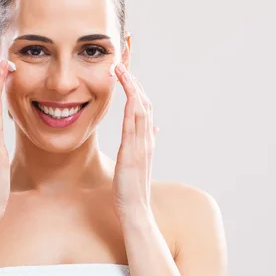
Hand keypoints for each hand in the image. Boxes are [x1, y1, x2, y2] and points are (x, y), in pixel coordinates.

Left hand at [112, 64, 157, 219]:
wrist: (136, 210)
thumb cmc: (132, 189)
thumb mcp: (138, 162)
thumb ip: (146, 143)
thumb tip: (154, 128)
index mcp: (146, 141)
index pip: (143, 108)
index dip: (136, 89)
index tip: (126, 74)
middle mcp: (146, 140)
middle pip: (143, 103)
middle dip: (133, 82)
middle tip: (122, 64)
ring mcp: (141, 146)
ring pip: (141, 109)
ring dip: (132, 87)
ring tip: (121, 70)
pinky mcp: (133, 153)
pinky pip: (135, 125)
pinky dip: (133, 106)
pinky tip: (128, 93)